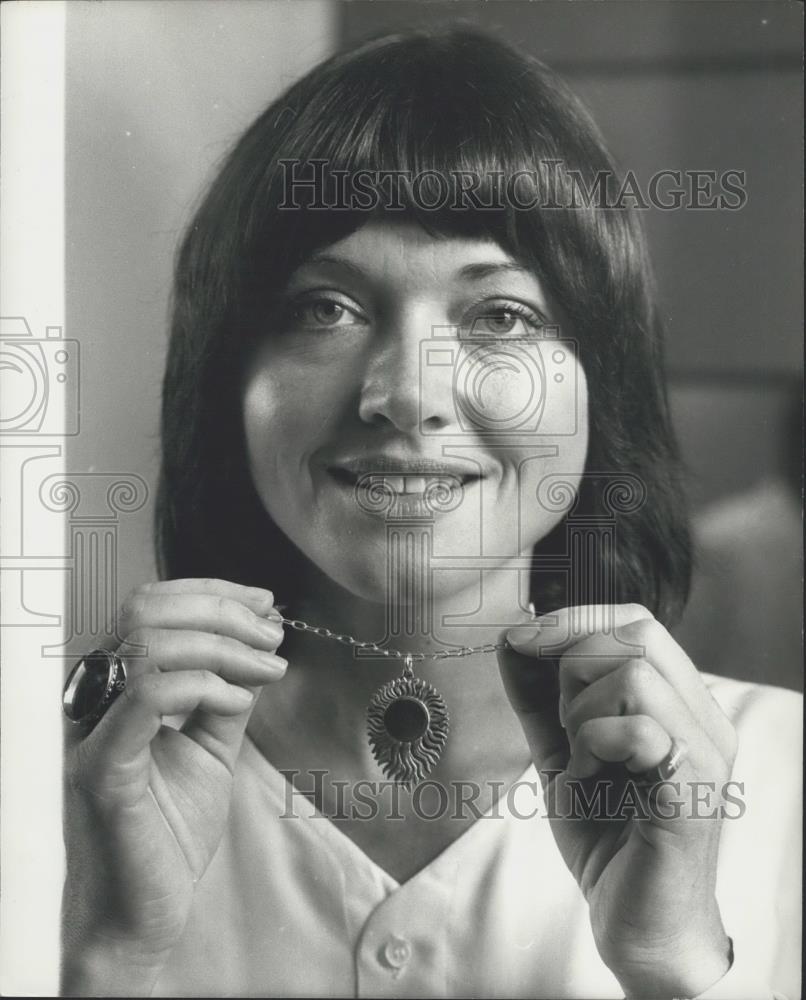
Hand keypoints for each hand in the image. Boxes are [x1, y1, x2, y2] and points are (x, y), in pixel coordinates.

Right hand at [62, 578, 285, 995]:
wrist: (142, 912)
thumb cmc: (167, 834)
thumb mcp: (210, 747)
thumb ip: (226, 696)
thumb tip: (257, 647)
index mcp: (115, 688)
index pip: (151, 607)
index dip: (211, 592)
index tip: (265, 602)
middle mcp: (94, 699)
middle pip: (149, 612)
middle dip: (223, 611)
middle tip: (272, 634)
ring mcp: (93, 731)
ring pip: (150, 646)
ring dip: (225, 646)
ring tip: (268, 668)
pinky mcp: (105, 767)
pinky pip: (148, 698)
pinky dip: (204, 686)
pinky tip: (238, 701)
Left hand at [500, 604, 736, 997]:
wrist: (640, 927)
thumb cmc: (609, 837)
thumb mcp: (563, 751)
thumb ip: (539, 698)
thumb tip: (510, 639)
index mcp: (681, 703)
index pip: (637, 622)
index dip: (574, 619)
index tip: (523, 638)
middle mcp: (704, 720)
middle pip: (635, 635)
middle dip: (573, 666)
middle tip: (565, 723)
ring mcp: (704, 754)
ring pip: (634, 675)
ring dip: (582, 712)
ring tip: (582, 758)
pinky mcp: (691, 792)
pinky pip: (639, 730)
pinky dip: (594, 745)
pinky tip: (589, 779)